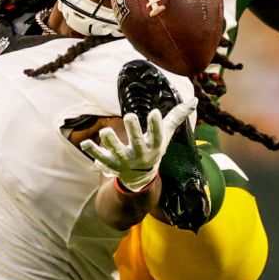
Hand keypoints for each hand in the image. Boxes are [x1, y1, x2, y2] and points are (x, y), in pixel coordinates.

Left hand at [80, 97, 197, 191]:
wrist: (140, 179)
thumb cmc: (153, 149)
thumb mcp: (165, 135)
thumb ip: (176, 117)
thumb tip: (194, 100)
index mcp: (154, 146)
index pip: (157, 135)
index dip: (156, 125)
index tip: (155, 112)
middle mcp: (140, 154)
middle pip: (137, 143)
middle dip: (134, 131)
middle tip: (130, 116)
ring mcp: (125, 161)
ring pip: (117, 152)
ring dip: (111, 143)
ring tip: (104, 131)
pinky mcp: (111, 164)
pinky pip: (101, 158)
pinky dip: (93, 152)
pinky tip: (84, 143)